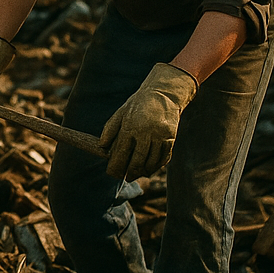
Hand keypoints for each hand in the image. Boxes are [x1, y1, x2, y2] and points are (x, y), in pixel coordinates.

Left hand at [102, 63, 198, 180]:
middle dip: (130, 173)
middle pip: (137, 162)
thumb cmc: (137, 105)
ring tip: (137, 174)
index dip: (116, 166)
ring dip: (144, 172)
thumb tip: (102, 148)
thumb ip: (110, 130)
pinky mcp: (171, 138)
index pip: (121, 153)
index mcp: (130, 127)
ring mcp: (160, 136)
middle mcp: (145, 133)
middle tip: (126, 178)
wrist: (163, 94)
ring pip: (151, 162)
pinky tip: (150, 168)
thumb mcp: (120, 113)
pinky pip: (164, 158)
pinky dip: (157, 166)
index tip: (113, 173)